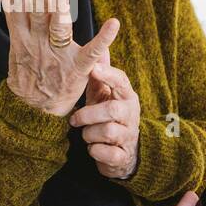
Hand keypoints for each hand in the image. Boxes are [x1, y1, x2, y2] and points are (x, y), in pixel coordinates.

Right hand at [0, 0, 118, 115]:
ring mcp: (56, 56)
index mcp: (22, 36)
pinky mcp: (76, 70)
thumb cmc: (28, 76)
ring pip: (56, 27)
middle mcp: (37, 43)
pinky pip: (92, 52)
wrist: (31, 116)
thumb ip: (15, 15)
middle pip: (38, 8)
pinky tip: (113, 23)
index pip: (21, 2)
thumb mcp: (15, 45)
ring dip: (58, 7)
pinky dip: (103, 39)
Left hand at [69, 59, 139, 179]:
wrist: (123, 153)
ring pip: (107, 131)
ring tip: (86, 134)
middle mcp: (131, 115)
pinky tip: (93, 148)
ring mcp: (129, 136)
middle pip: (112, 109)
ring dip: (89, 134)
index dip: (108, 74)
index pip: (121, 81)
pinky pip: (107, 153)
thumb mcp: (104, 96)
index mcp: (127, 97)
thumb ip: (100, 76)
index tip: (93, 69)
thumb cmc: (108, 118)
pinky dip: (95, 151)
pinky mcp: (123, 156)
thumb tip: (99, 48)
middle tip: (74, 120)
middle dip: (89, 114)